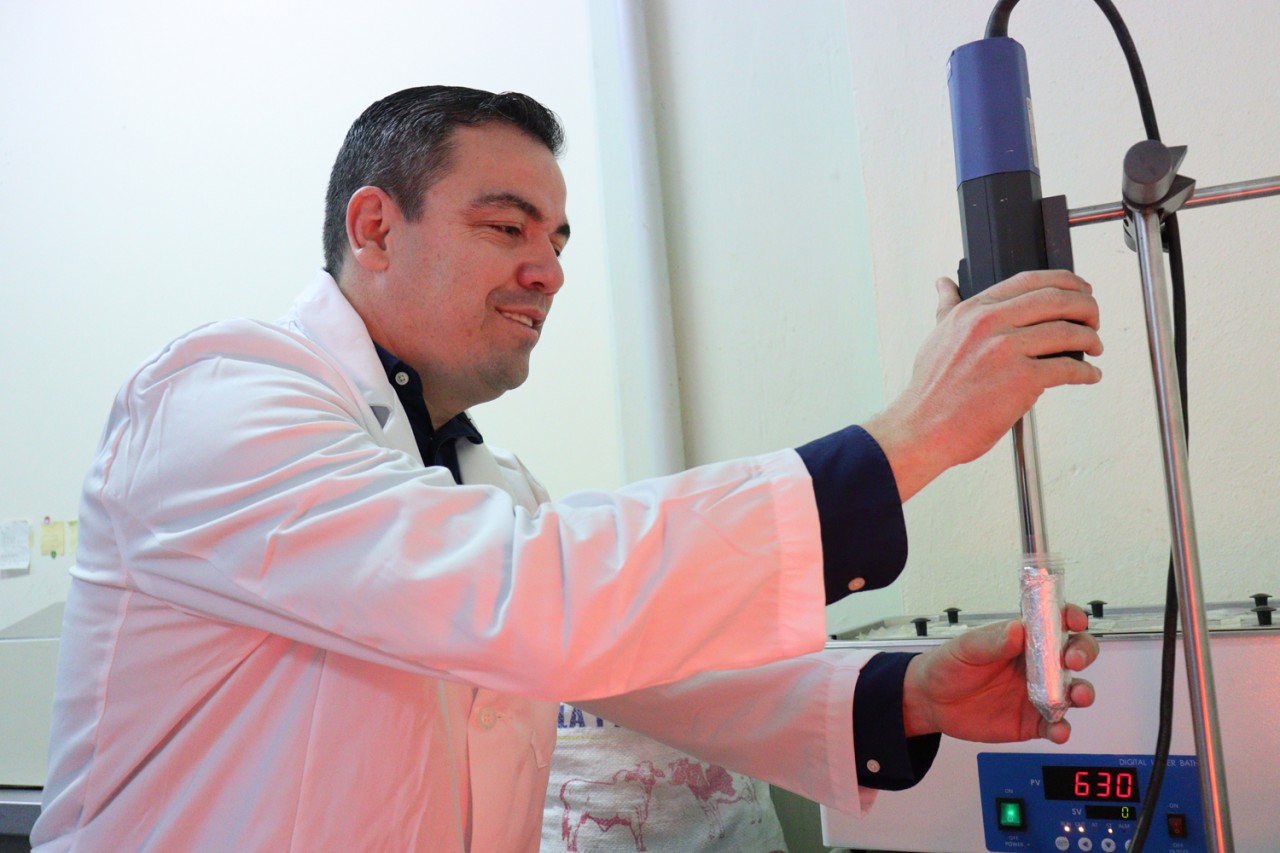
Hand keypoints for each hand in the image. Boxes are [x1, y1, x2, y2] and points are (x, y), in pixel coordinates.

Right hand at [865, 270, 1102, 500]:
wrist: (923, 428)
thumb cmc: (931, 391)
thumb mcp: (937, 336)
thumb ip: (947, 307)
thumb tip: (943, 284)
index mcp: (974, 310)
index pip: (1031, 280)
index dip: (1066, 281)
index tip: (1080, 289)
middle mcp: (991, 324)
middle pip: (1057, 300)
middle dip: (1087, 307)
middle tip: (1094, 319)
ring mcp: (1007, 351)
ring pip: (1068, 332)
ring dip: (1091, 339)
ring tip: (1095, 347)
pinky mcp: (1022, 380)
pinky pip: (1068, 368)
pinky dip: (1087, 372)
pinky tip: (1089, 375)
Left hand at [902, 604, 1098, 744]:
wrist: (931, 701)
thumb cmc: (949, 666)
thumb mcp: (966, 648)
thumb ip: (993, 641)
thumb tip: (1017, 629)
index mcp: (1023, 639)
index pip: (1055, 622)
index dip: (1071, 618)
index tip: (1074, 622)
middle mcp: (1036, 665)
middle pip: (1075, 654)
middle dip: (1083, 653)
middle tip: (1072, 660)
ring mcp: (1037, 694)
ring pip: (1073, 691)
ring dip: (1082, 692)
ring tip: (1077, 696)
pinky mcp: (1032, 721)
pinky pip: (1055, 725)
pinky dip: (1062, 729)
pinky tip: (1058, 730)